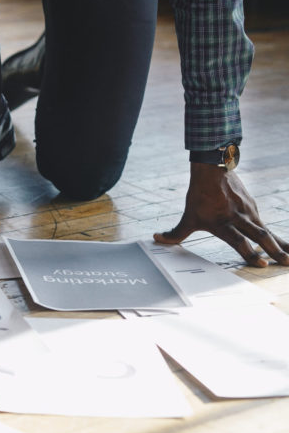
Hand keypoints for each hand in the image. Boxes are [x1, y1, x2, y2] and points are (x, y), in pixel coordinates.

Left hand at [154, 163, 288, 266]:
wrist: (212, 169)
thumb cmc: (199, 196)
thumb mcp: (188, 217)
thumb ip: (176, 233)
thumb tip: (156, 239)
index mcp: (223, 223)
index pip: (238, 241)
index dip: (249, 253)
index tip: (261, 264)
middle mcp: (238, 218)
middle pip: (260, 235)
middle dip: (274, 250)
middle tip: (286, 263)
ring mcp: (248, 212)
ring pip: (267, 230)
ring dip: (280, 244)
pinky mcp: (253, 207)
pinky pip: (265, 224)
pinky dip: (275, 235)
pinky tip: (283, 245)